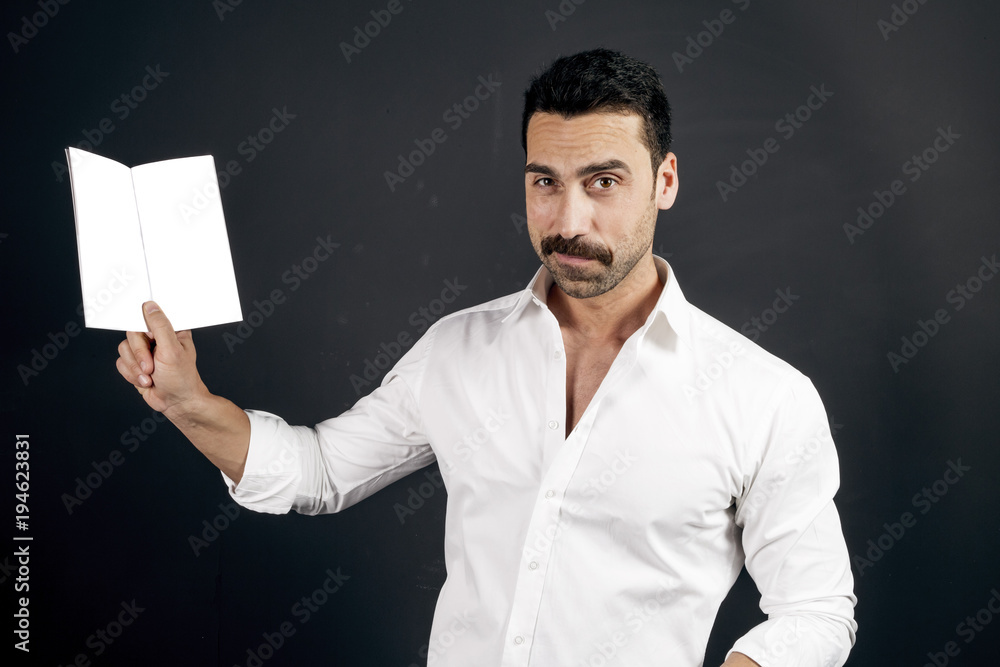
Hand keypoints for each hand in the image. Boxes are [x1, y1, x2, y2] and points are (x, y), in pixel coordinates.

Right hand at [116, 301, 207, 418]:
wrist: (175, 403)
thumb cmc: (181, 378)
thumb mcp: (172, 350)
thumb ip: (160, 326)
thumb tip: (150, 306)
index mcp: (170, 330)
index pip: (149, 316)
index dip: (142, 325)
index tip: (144, 336)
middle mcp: (156, 338)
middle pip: (131, 334)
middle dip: (139, 354)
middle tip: (151, 366)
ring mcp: (144, 351)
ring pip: (123, 348)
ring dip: (135, 367)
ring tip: (150, 377)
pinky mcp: (135, 363)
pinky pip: (120, 362)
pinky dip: (130, 374)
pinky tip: (145, 381)